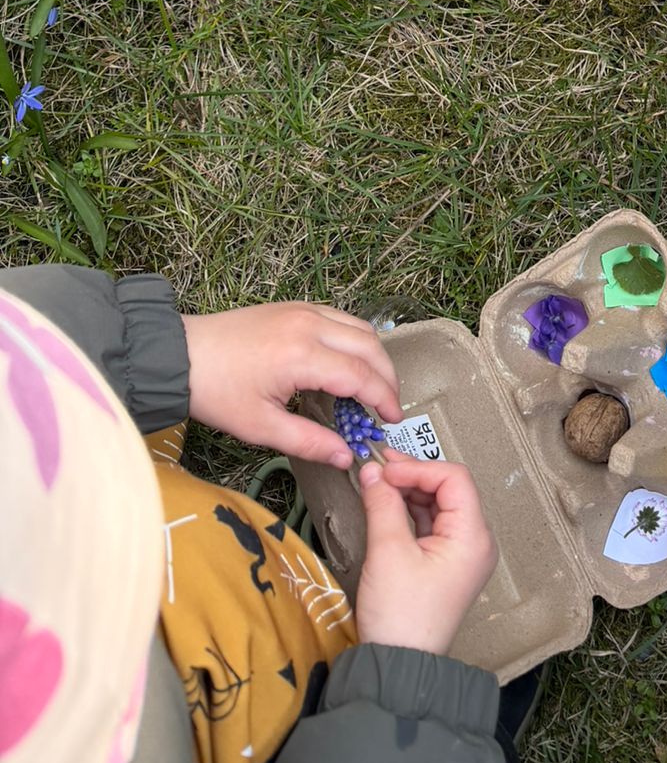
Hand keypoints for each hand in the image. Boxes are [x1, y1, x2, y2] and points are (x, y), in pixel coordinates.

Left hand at [183, 303, 402, 467]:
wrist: (178, 355)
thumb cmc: (215, 392)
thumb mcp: (259, 427)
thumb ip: (309, 442)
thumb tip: (346, 456)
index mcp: (302, 356)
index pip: (361, 376)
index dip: (383, 399)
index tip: (391, 421)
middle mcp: (310, 325)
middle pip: (370, 347)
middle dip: (387, 378)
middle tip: (388, 407)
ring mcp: (304, 310)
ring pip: (360, 327)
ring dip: (375, 356)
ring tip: (373, 386)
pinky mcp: (296, 306)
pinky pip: (341, 318)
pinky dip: (356, 340)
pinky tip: (348, 363)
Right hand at [354, 456, 498, 656]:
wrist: (399, 667)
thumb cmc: (400, 614)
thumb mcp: (388, 551)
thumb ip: (382, 503)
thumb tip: (372, 471)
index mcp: (474, 536)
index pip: (454, 479)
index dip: (418, 467)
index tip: (384, 467)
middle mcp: (476, 542)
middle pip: (449, 491)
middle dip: (412, 477)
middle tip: (377, 470)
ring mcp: (462, 556)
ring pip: (438, 507)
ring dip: (408, 494)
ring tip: (377, 487)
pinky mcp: (446, 566)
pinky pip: (432, 527)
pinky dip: (409, 514)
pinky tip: (386, 507)